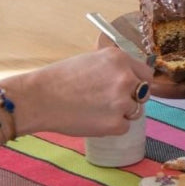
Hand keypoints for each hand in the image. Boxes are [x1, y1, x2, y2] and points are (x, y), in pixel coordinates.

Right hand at [13, 47, 154, 136]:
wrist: (38, 99)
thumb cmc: (60, 79)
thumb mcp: (92, 59)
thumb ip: (115, 67)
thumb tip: (132, 75)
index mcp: (119, 59)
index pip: (146, 73)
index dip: (138, 82)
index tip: (129, 88)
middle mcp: (125, 78)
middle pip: (144, 93)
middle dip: (131, 98)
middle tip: (109, 101)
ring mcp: (122, 102)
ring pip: (135, 111)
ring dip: (121, 113)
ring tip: (96, 109)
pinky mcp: (115, 123)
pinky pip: (124, 127)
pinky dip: (111, 127)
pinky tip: (92, 119)